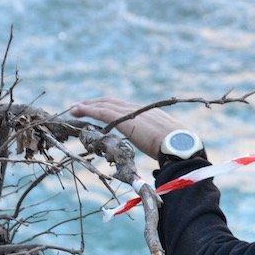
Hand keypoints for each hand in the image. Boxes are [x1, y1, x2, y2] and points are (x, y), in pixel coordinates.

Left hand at [69, 95, 189, 161]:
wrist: (180, 145)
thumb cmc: (178, 149)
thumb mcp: (168, 142)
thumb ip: (161, 143)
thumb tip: (164, 153)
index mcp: (150, 113)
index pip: (126, 106)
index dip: (112, 106)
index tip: (102, 109)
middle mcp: (139, 108)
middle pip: (113, 101)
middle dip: (96, 103)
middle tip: (82, 106)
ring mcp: (132, 112)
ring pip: (105, 104)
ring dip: (88, 105)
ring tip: (74, 108)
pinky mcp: (124, 119)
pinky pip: (102, 111)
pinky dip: (88, 109)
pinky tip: (77, 110)